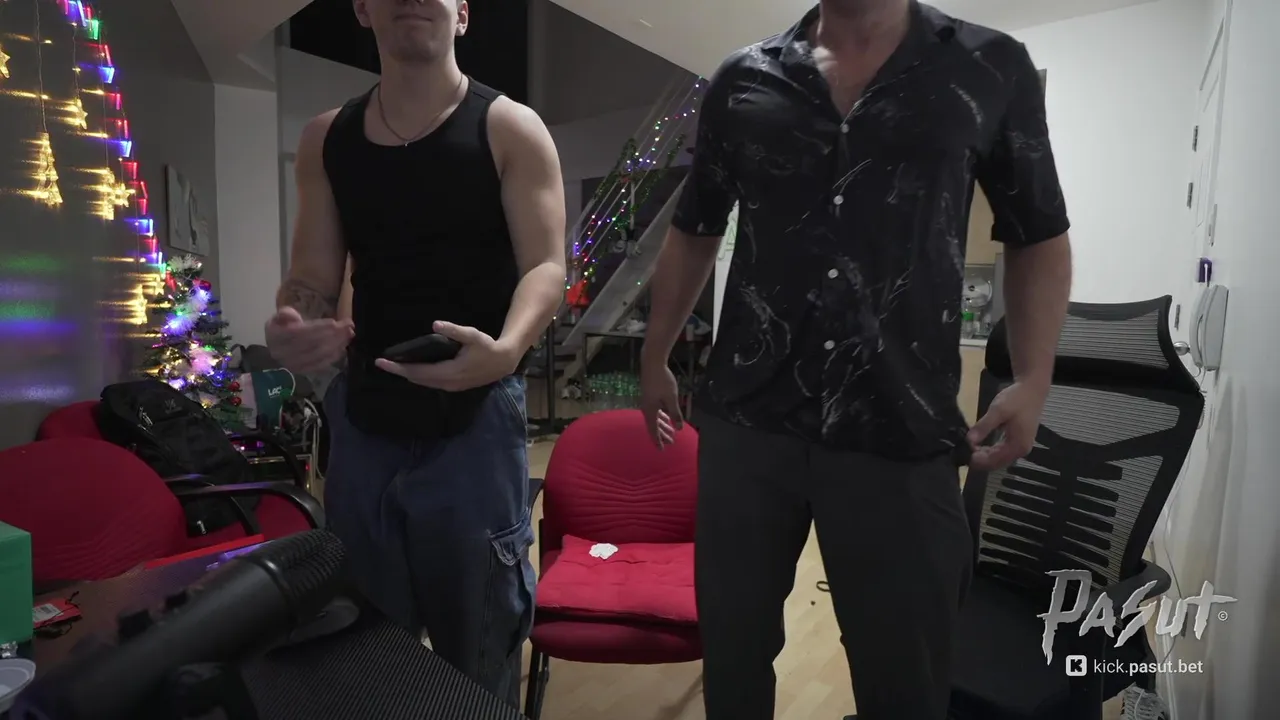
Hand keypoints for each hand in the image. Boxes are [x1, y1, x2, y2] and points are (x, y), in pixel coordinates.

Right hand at [264, 307, 353, 373]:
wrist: (277, 348)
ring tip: (349, 334)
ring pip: (319, 355)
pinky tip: (343, 346)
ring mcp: (293, 365)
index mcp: (275, 337)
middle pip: (312, 344)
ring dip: (337, 344)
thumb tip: (293, 316)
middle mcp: (283, 353)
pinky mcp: (303, 372)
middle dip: (333, 335)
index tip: (335, 322)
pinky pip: (321, 365)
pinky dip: (334, 355)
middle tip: (348, 326)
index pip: (299, 333)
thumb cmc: (281, 328)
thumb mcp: (279, 317)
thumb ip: (284, 313)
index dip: (318, 328)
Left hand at [374, 321, 520, 391]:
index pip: (417, 372)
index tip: (381, 362)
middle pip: (417, 380)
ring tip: (395, 366)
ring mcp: (451, 387)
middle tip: (382, 363)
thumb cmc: (487, 347)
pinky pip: (430, 383)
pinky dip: (419, 377)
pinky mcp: (454, 387)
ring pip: (423, 383)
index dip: (398, 368)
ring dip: (408, 376)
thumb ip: (454, 330)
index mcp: (449, 371)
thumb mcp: (472, 335)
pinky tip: (414, 370)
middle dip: (399, 372)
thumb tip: (434, 324)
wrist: (503, 362)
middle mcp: (447, 383)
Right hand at [640, 358, 682, 448]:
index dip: (658, 440)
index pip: (653, 430)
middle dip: (663, 434)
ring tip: (671, 432)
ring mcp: (647, 402)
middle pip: (654, 425)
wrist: (652, 363)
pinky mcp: (650, 395)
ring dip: (663, 425)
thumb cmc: (663, 381)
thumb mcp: (672, 399)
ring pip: (655, 418)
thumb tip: (679, 429)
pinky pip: (656, 411)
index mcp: (650, 411)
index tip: (662, 450)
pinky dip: (662, 416)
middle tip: (671, 443)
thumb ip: (675, 414)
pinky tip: (667, 417)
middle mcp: (646, 408)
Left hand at [967, 380, 1049, 470]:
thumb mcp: (998, 411)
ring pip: (998, 458)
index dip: (977, 460)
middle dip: (979, 460)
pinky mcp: (1018, 440)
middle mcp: (1021, 450)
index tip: (962, 455)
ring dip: (983, 456)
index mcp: (1018, 446)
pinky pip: (1002, 451)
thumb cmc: (1017, 399)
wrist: (1032, 388)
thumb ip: (984, 426)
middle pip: (996, 463)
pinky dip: (990, 451)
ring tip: (967, 451)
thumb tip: (968, 441)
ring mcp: (1020, 446)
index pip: (994, 460)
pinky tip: (978, 447)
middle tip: (961, 454)